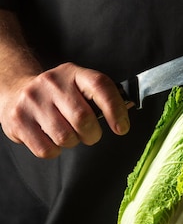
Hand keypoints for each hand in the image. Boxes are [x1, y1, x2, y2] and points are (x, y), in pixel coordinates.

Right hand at [0, 62, 132, 158]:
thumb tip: (123, 119)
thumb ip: (100, 99)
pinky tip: (50, 138)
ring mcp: (33, 101)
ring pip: (65, 137)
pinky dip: (54, 151)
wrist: (17, 92)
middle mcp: (51, 83)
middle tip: (90, 135)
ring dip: (72, 142)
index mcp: (73, 73)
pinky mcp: (18, 120)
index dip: (115, 108)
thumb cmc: (58, 96)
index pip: (100, 86)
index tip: (122, 128)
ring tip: (66, 133)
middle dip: (92, 134)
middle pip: (83, 118)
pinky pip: (47, 149)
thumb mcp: (78, 87)